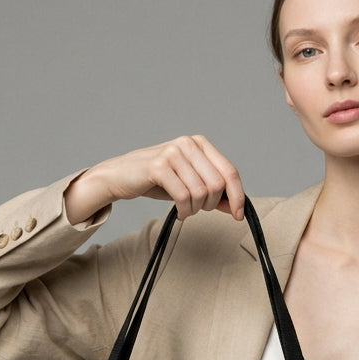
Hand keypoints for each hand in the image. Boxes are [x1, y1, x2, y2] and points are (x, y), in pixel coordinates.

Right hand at [64, 136, 245, 223]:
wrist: (120, 176)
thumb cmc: (156, 180)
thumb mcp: (189, 184)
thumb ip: (213, 193)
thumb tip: (237, 208)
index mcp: (200, 144)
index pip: (230, 172)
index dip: (238, 196)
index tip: (239, 216)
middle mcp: (188, 143)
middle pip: (217, 184)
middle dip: (211, 205)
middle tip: (197, 209)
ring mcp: (173, 153)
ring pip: (201, 192)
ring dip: (196, 209)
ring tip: (185, 210)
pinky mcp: (159, 166)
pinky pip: (183, 196)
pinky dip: (184, 211)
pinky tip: (179, 212)